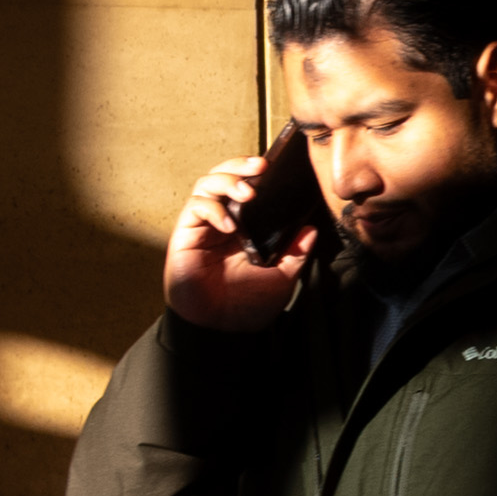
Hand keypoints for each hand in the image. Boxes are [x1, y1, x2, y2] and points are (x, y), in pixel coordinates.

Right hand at [163, 155, 320, 332]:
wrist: (220, 330)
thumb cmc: (247, 306)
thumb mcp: (282, 278)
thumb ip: (295, 253)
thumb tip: (310, 228)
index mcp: (246, 226)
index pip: (248, 186)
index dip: (257, 173)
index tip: (276, 166)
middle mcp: (223, 220)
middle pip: (225, 176)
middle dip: (241, 165)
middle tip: (261, 166)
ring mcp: (203, 225)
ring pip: (207, 184)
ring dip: (227, 181)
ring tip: (247, 192)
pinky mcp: (185, 234)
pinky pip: (195, 207)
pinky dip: (212, 209)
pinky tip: (228, 224)